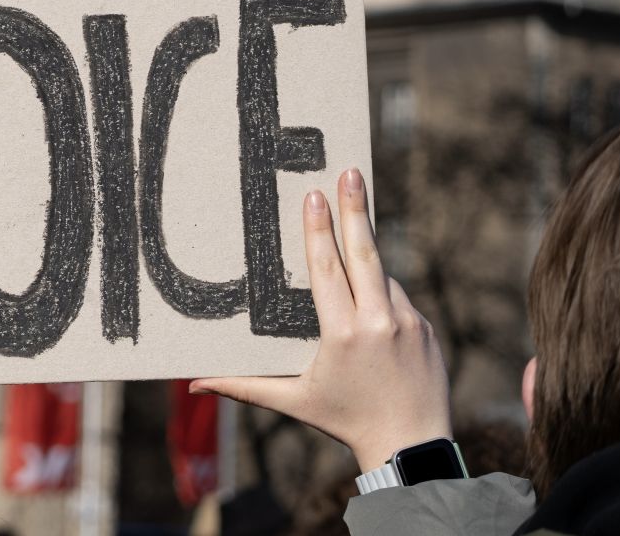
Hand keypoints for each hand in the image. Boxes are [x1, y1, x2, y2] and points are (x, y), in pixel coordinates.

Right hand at [191, 168, 450, 471]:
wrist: (412, 449)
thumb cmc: (345, 421)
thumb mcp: (293, 401)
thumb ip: (243, 386)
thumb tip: (193, 386)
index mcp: (341, 333)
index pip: (327, 269)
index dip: (318, 230)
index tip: (314, 195)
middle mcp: (378, 321)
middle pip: (364, 253)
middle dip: (354, 209)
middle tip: (350, 171)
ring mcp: (408, 322)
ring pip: (383, 277)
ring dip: (365, 261)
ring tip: (352, 238)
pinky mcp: (426, 328)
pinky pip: (399, 299)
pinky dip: (383, 295)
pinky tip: (371, 306)